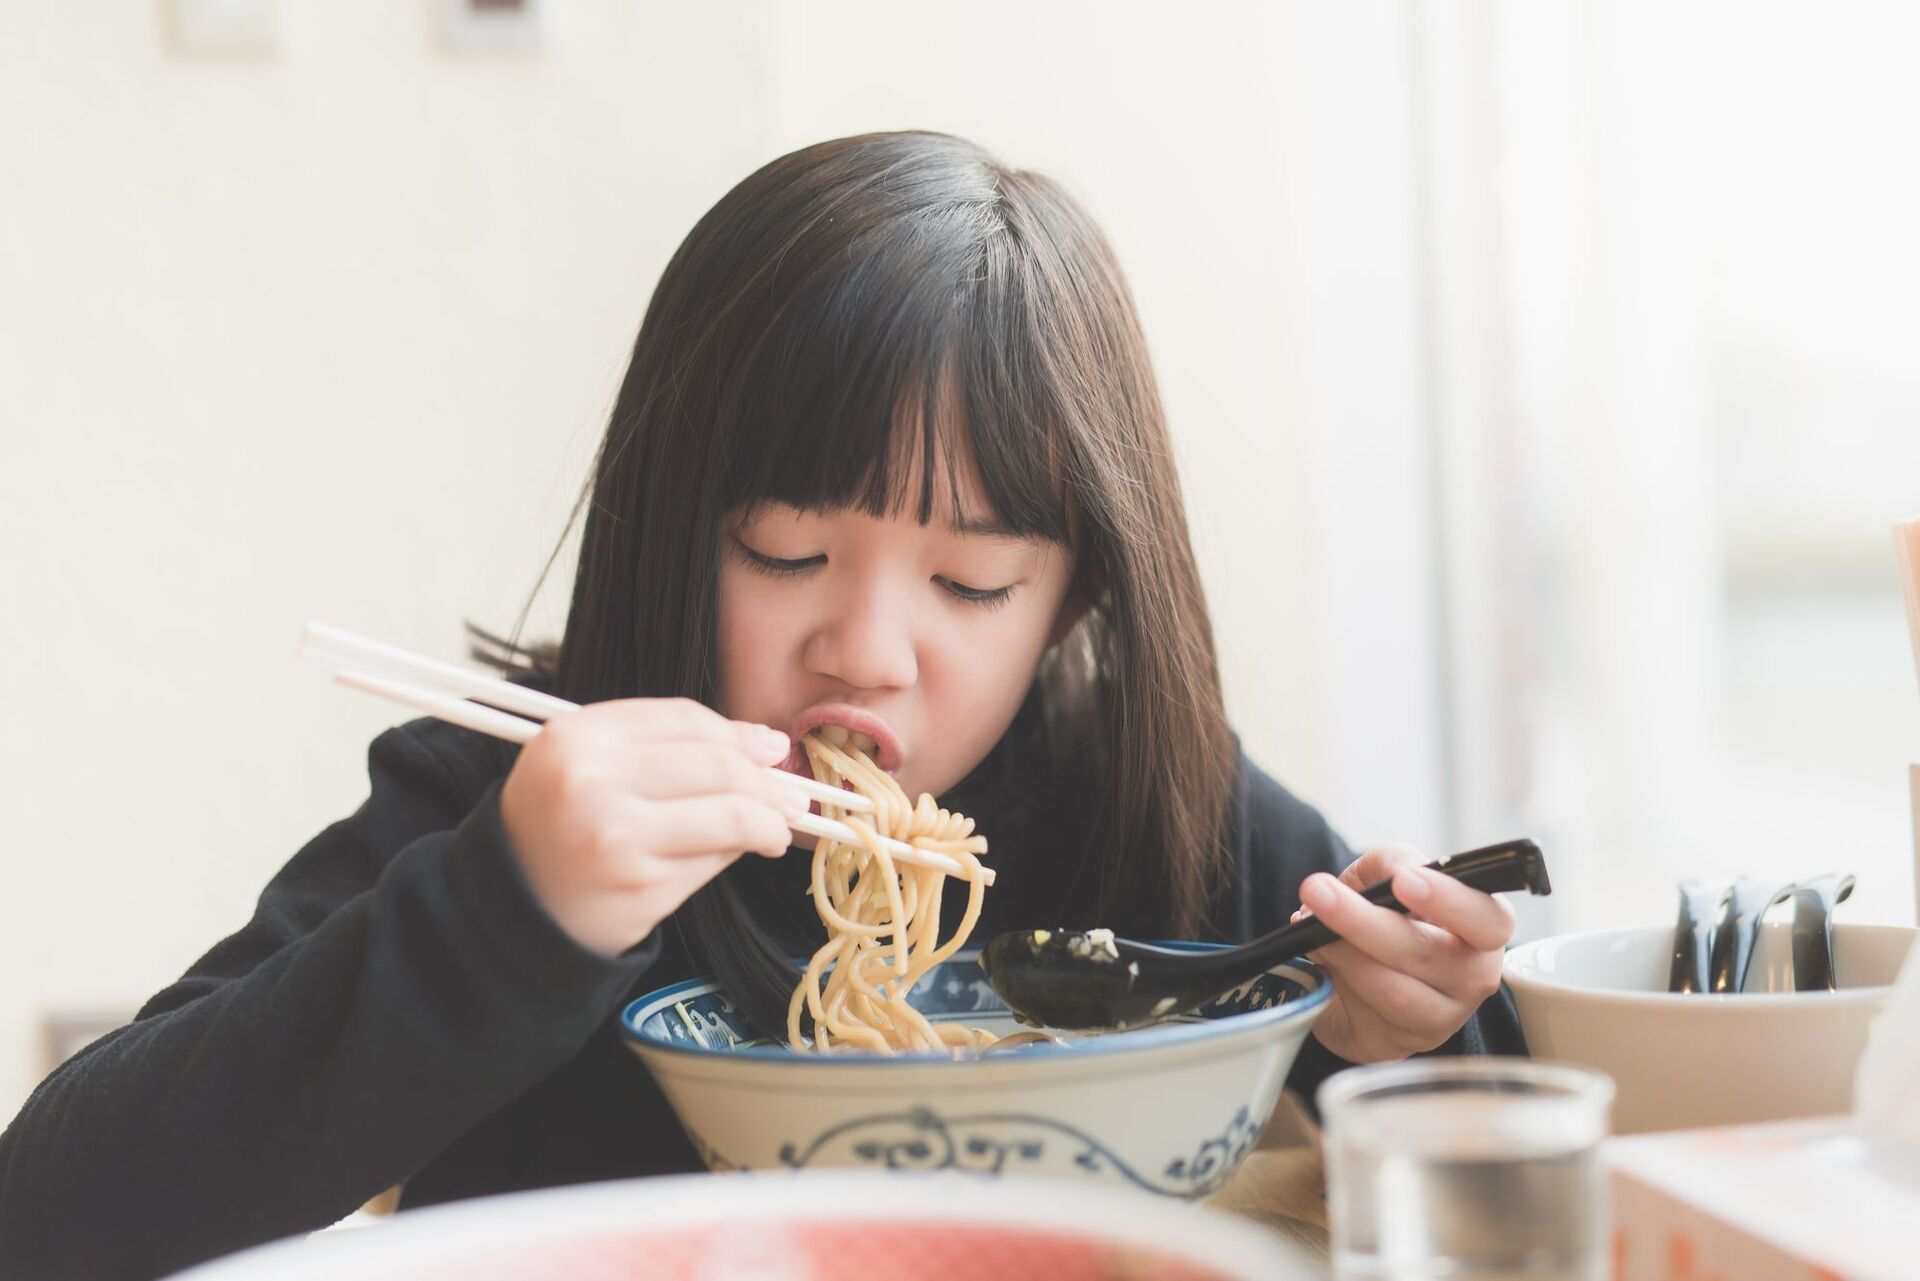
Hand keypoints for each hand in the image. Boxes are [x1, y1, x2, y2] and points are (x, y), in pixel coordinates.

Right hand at [498, 698, 807, 957]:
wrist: (512, 907)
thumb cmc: (560, 828)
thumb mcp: (589, 768)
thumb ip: (667, 749)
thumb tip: (766, 745)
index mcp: (576, 738)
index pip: (684, 720)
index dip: (738, 734)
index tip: (770, 749)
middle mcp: (591, 782)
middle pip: (716, 766)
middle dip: (766, 782)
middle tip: (790, 797)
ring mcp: (617, 838)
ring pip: (729, 815)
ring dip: (768, 823)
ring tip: (776, 830)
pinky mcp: (640, 888)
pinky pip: (713, 861)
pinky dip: (735, 855)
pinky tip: (739, 854)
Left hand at [1290, 842, 1515, 1063]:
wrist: (1362, 970)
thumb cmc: (1390, 915)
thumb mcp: (1389, 874)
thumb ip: (1394, 862)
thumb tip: (1393, 874)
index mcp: (1486, 928)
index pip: (1488, 919)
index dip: (1448, 901)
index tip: (1405, 880)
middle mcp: (1474, 977)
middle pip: (1426, 955)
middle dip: (1364, 922)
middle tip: (1317, 890)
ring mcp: (1443, 1017)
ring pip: (1392, 990)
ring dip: (1342, 953)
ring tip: (1309, 925)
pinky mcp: (1402, 1042)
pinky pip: (1365, 1013)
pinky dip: (1335, 978)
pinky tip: (1318, 956)